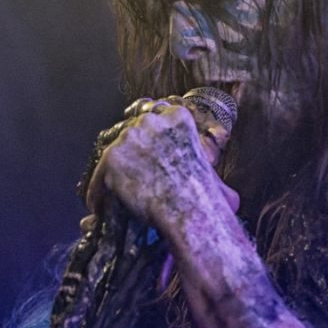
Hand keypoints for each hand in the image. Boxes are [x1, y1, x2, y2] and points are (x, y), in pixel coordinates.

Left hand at [85, 101, 237, 229]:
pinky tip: (99, 207)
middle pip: (130, 132)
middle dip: (128, 154)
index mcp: (178, 117)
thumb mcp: (213, 172)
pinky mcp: (112, 159)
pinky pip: (98, 178)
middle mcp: (151, 121)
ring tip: (111, 196)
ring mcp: (129, 138)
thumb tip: (230, 199)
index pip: (155, 117)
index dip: (148, 138)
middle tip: (129, 178)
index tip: (146, 156)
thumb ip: (206, 169)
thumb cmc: (208, 198)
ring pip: (113, 156)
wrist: (190, 210)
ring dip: (110, 175)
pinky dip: (97, 193)